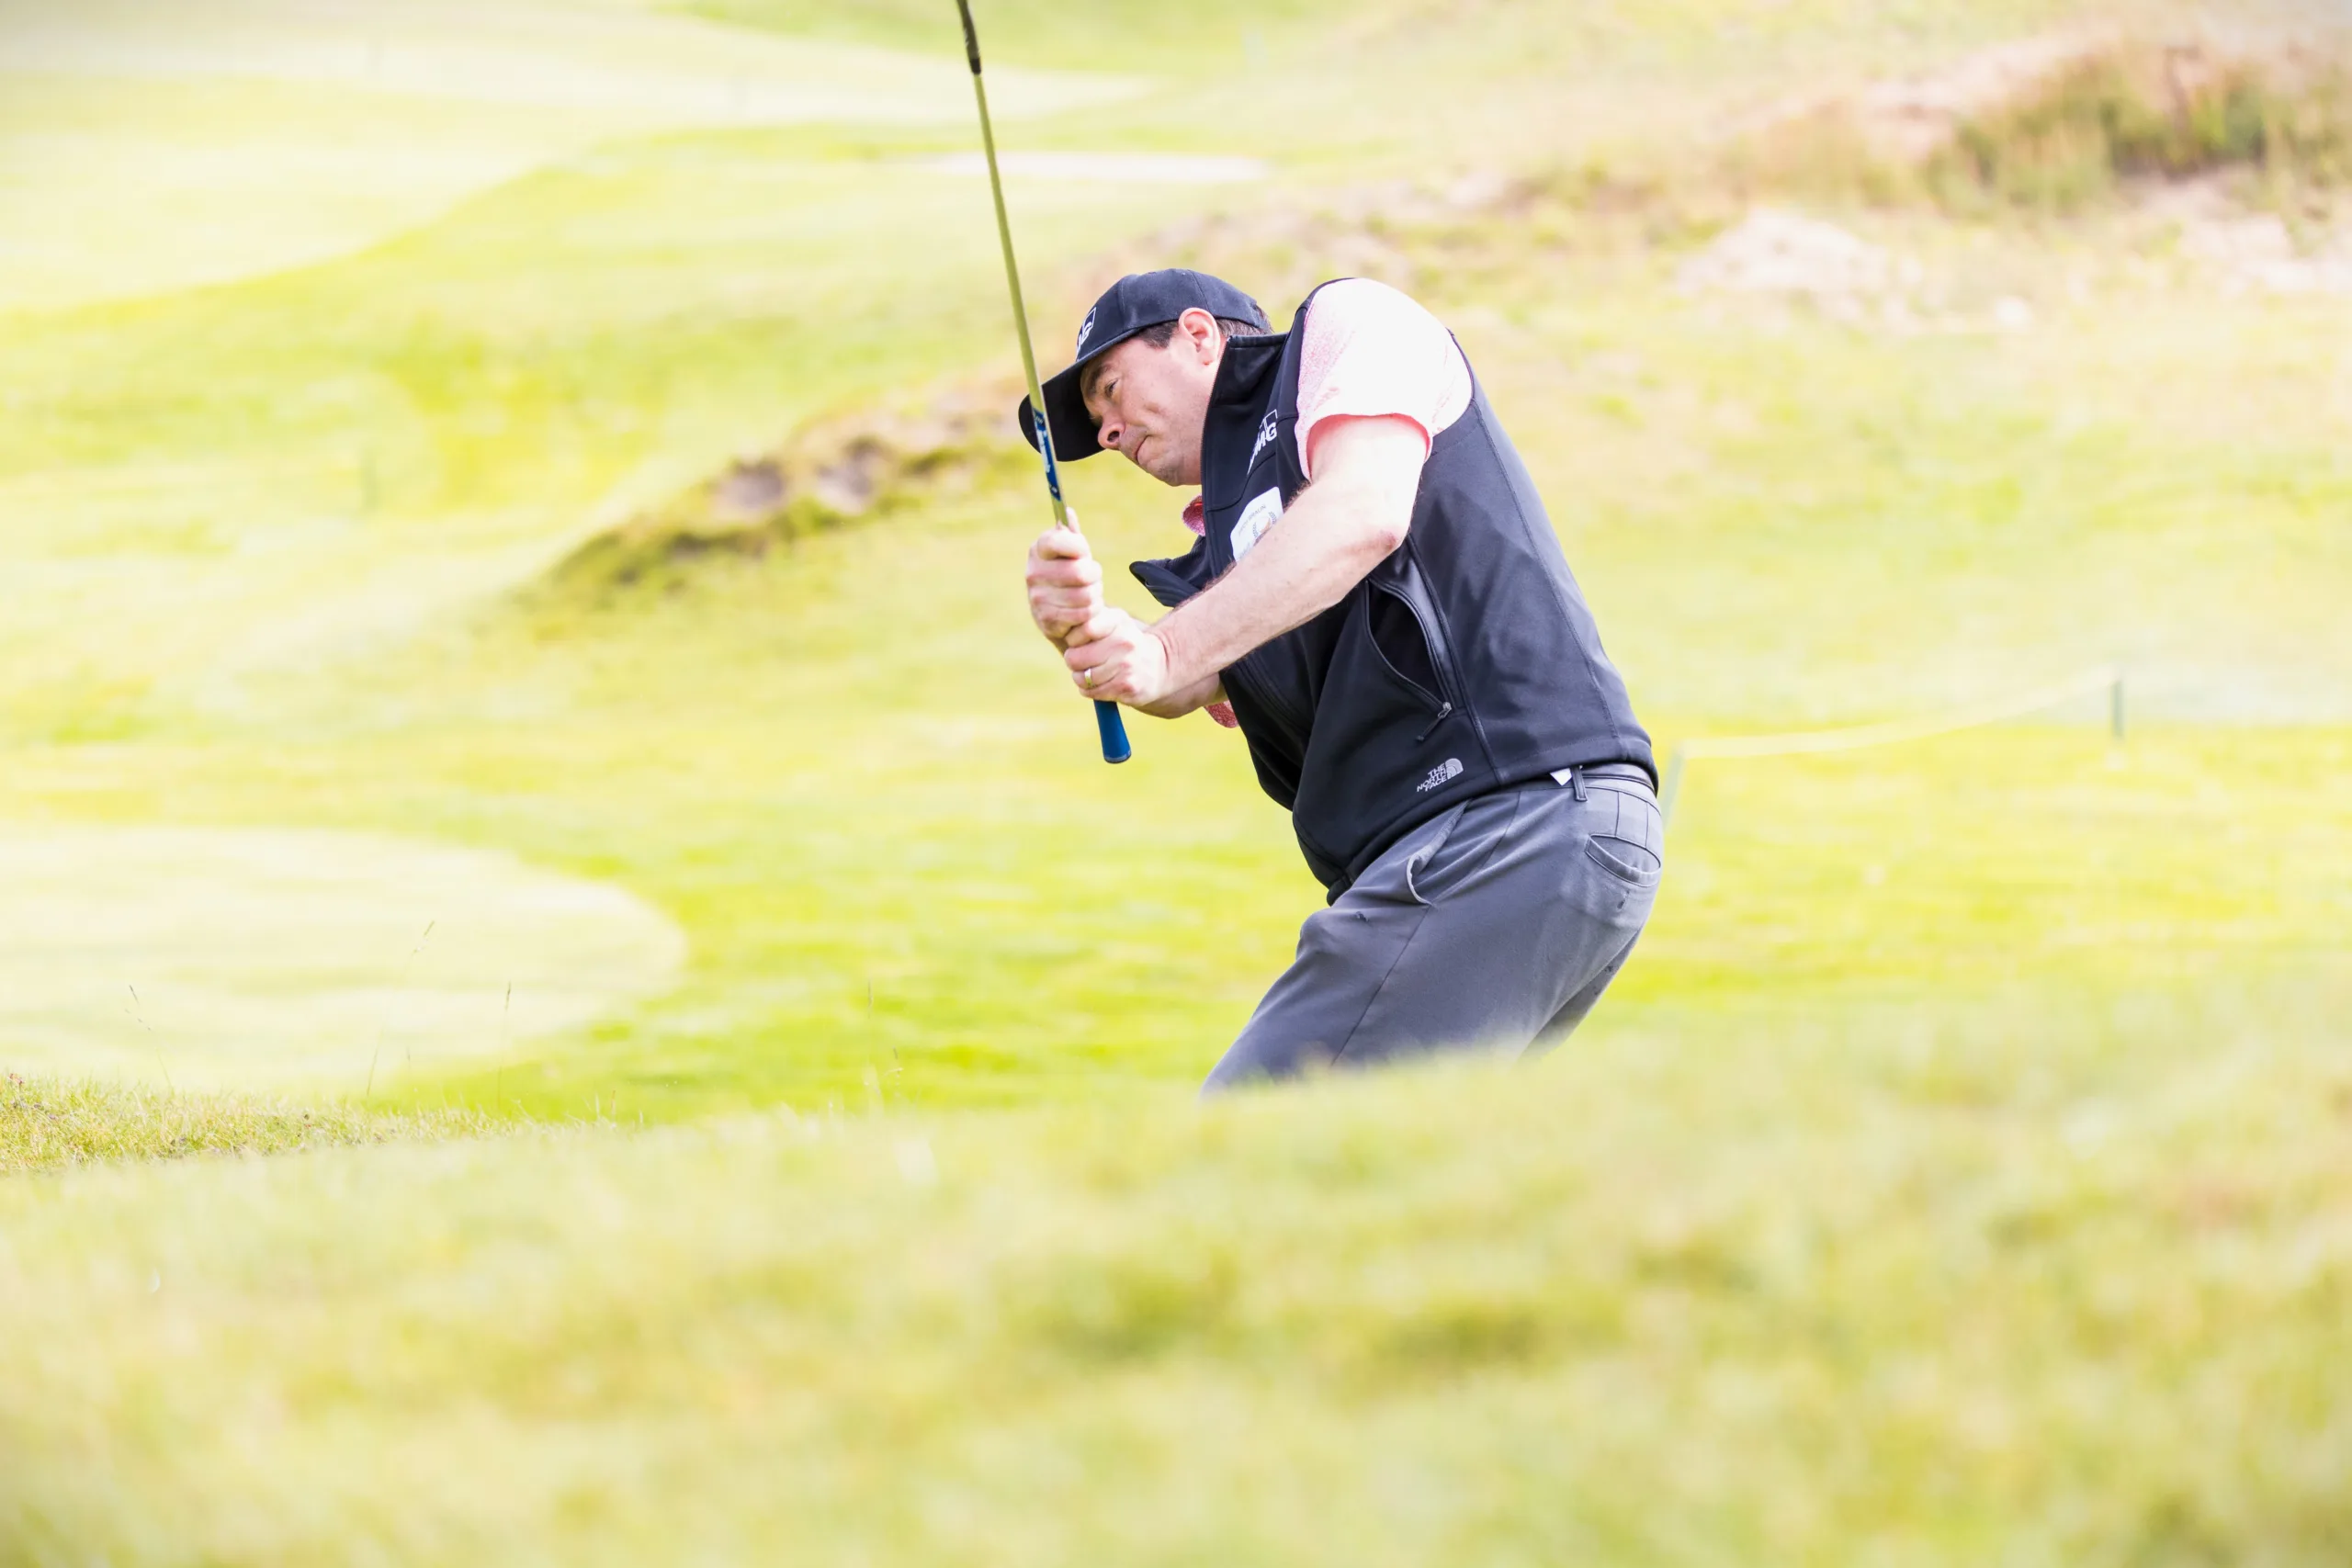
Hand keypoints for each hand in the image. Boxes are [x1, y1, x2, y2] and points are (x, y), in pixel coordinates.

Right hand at [1024, 521, 1101, 646]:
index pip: (1058, 541)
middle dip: (1094, 575)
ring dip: (1095, 595)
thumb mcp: (1071, 551)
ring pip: (1085, 595)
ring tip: (1090, 593)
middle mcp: (1034, 573)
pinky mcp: (1047, 620)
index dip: (1079, 547)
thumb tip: (1068, 513)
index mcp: (1039, 549)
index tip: (1084, 553)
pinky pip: (1083, 615)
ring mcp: (1038, 598)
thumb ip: (1071, 534)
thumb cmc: (1067, 572)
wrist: (1057, 611)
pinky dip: (1091, 612)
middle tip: (1093, 576)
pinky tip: (1085, 609)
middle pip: (1080, 572)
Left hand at [1063, 608, 1177, 708]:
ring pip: (1081, 677)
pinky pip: (1092, 692)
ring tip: (1093, 674)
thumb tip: (1063, 628)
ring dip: (1081, 679)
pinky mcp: (1126, 686)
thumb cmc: (1123, 644)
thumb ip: (1088, 621)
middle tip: (1083, 662)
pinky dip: (1090, 691)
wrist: (1158, 668)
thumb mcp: (1112, 624)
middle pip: (1075, 657)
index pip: (1082, 628)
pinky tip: (1102, 684)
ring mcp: (1126, 665)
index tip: (1080, 642)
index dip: (1074, 639)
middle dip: (1074, 662)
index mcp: (1117, 621)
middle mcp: (1123, 641)